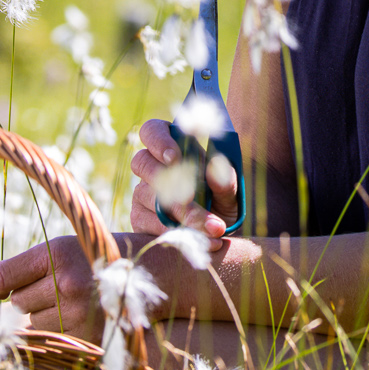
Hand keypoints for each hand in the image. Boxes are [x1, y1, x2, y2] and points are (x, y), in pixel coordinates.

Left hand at [0, 236, 101, 341]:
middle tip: (58, 289)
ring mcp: (78, 311)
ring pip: (34, 322)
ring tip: (74, 302)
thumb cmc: (97, 259)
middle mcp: (66, 281)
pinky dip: (62, 330)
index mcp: (57, 253)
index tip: (0, 289)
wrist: (151, 275)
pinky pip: (53, 337)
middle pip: (18, 302)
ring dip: (46, 316)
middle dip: (31, 298)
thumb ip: (30, 267)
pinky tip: (82, 316)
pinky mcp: (87, 334)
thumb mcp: (66, 249)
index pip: (4, 275)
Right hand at [130, 118, 240, 242]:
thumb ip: (224, 179)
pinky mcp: (139, 217)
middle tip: (188, 195)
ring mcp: (141, 193)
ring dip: (178, 212)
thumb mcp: (229, 190)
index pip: (152, 131)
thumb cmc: (221, 199)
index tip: (175, 156)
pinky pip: (145, 221)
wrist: (216, 231)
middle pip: (142, 162)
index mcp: (172, 147)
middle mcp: (151, 167)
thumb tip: (214, 169)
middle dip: (165, 179)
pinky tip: (193, 238)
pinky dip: (170, 231)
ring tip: (210, 227)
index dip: (159, 141)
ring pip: (145, 195)